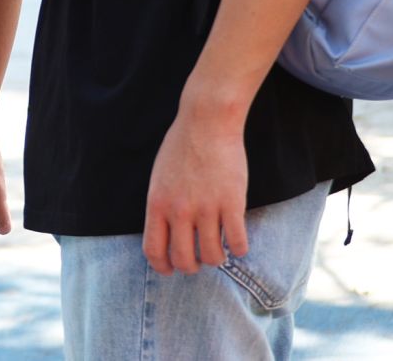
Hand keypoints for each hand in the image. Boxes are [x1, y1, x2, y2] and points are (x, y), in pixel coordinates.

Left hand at [143, 104, 249, 273]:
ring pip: (213, 256)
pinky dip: (239, 249)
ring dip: (217, 259)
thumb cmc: (180, 148)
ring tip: (219, 251)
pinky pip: (237, 242)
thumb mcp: (158, 178)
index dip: (163, 267)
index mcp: (156, 204)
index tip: (171, 269)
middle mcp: (179, 210)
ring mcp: (206, 208)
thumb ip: (161, 206)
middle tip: (199, 261)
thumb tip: (165, 234)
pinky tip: (238, 243)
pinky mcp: (232, 203)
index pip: (153, 250)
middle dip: (192, 267)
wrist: (205, 123)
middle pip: (184, 260)